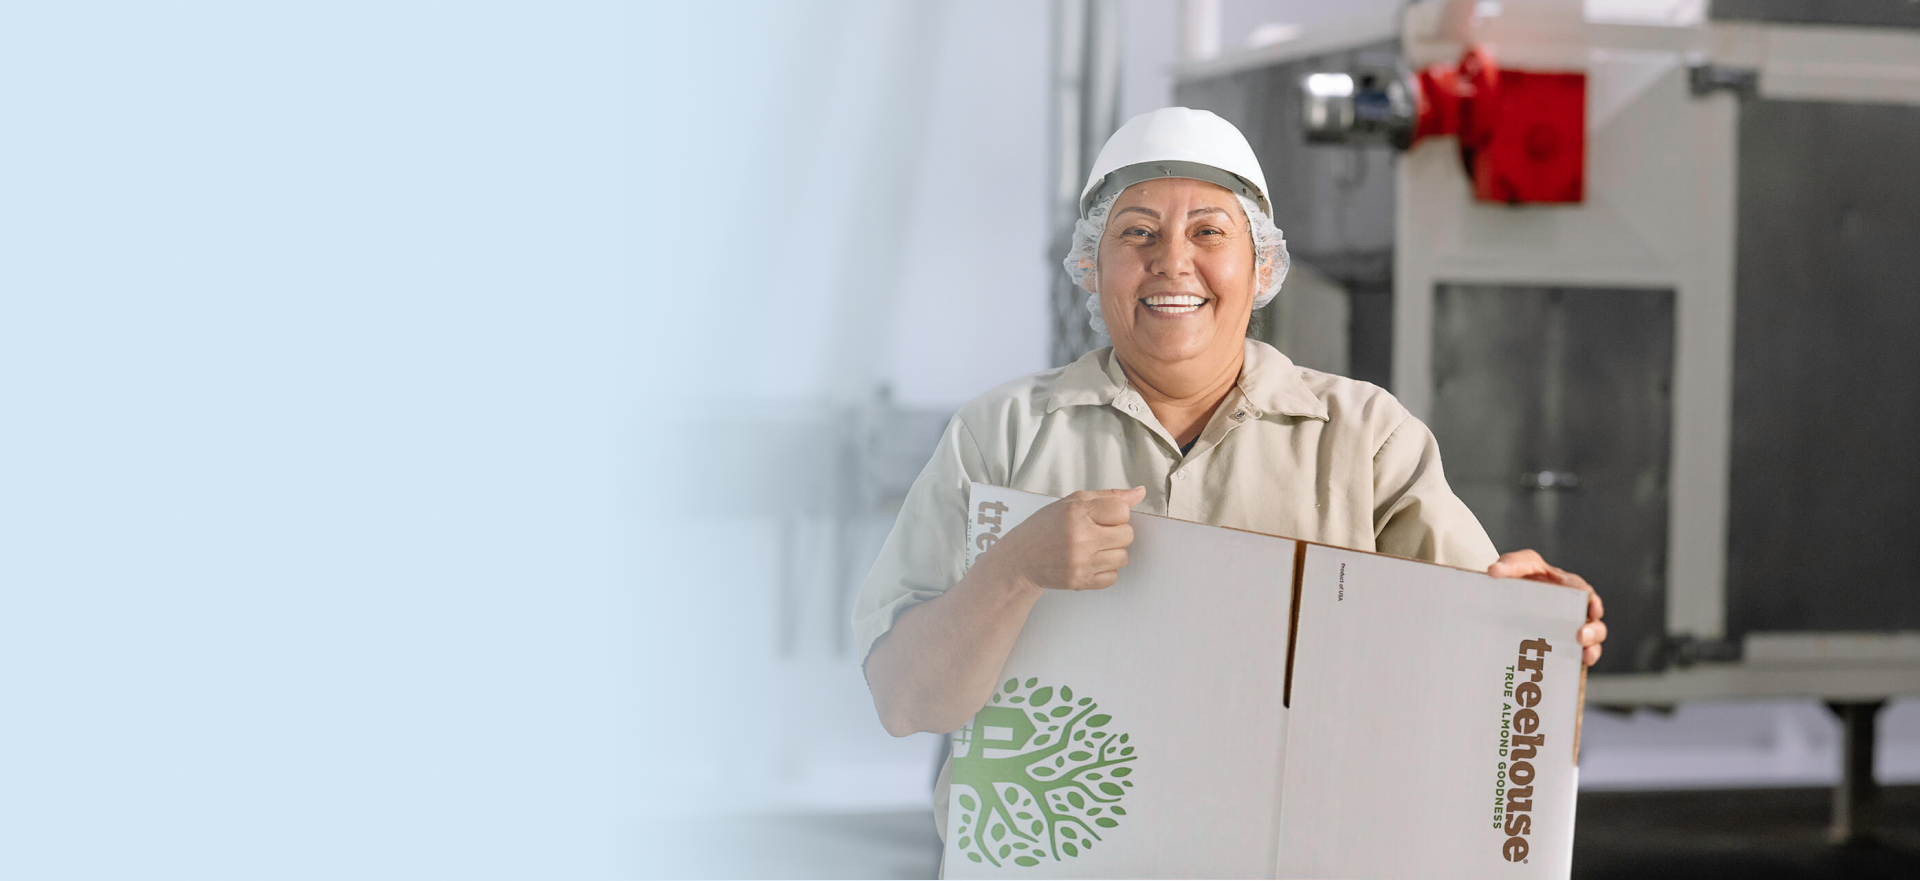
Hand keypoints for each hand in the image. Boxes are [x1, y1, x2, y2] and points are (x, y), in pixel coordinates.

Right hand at [986, 487, 1145, 592]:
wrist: (1021, 558)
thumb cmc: (1045, 527)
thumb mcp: (1072, 502)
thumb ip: (1108, 496)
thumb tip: (1140, 493)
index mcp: (1076, 512)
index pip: (1122, 511)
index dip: (1116, 514)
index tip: (1103, 517)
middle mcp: (1079, 537)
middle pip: (1127, 535)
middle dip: (1116, 533)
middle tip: (1097, 532)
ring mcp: (1080, 562)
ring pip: (1123, 557)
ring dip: (1112, 552)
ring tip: (1094, 548)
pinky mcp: (1080, 581)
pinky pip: (1113, 577)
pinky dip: (1105, 570)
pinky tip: (1090, 562)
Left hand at [1488, 549, 1606, 666]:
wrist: (1507, 597)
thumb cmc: (1523, 577)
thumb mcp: (1520, 565)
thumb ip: (1512, 563)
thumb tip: (1494, 571)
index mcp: (1570, 589)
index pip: (1587, 595)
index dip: (1593, 603)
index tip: (1592, 609)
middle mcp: (1574, 612)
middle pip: (1594, 622)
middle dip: (1593, 631)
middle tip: (1581, 636)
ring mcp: (1568, 631)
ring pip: (1589, 643)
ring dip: (1591, 649)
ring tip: (1584, 654)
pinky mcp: (1559, 647)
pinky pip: (1573, 658)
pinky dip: (1576, 663)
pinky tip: (1574, 667)